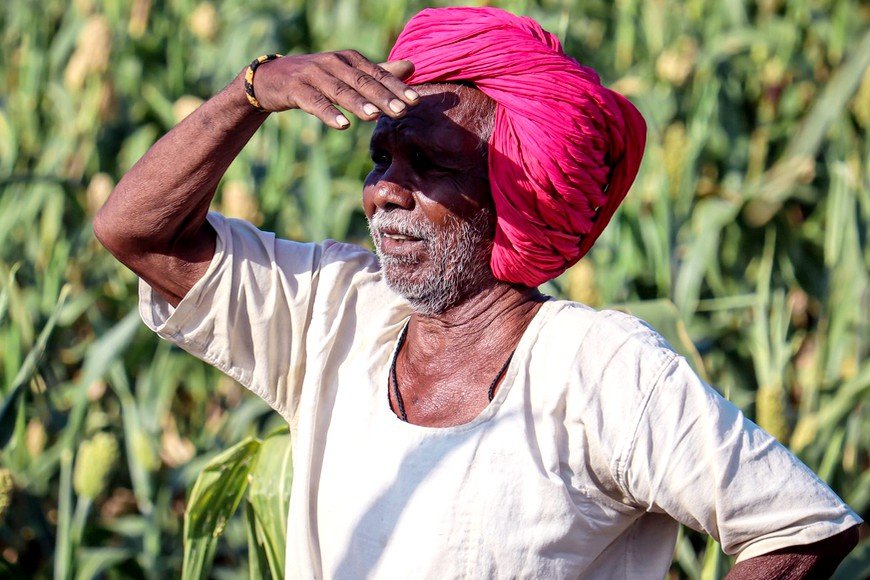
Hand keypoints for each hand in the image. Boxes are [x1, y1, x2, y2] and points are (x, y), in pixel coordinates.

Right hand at [251, 51, 417, 128]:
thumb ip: (379, 72)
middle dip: (383, 97)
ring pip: (339, 90)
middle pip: (361, 81)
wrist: (272, 79)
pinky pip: (314, 102)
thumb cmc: (318, 77)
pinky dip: (329, 113)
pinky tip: (342, 125)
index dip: (396, 87)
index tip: (415, 101)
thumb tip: (411, 67)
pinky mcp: (295, 89)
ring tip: (375, 116)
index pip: (377, 74)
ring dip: (358, 103)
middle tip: (402, 111)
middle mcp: (333, 63)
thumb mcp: (348, 73)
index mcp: (349, 59)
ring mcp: (313, 75)